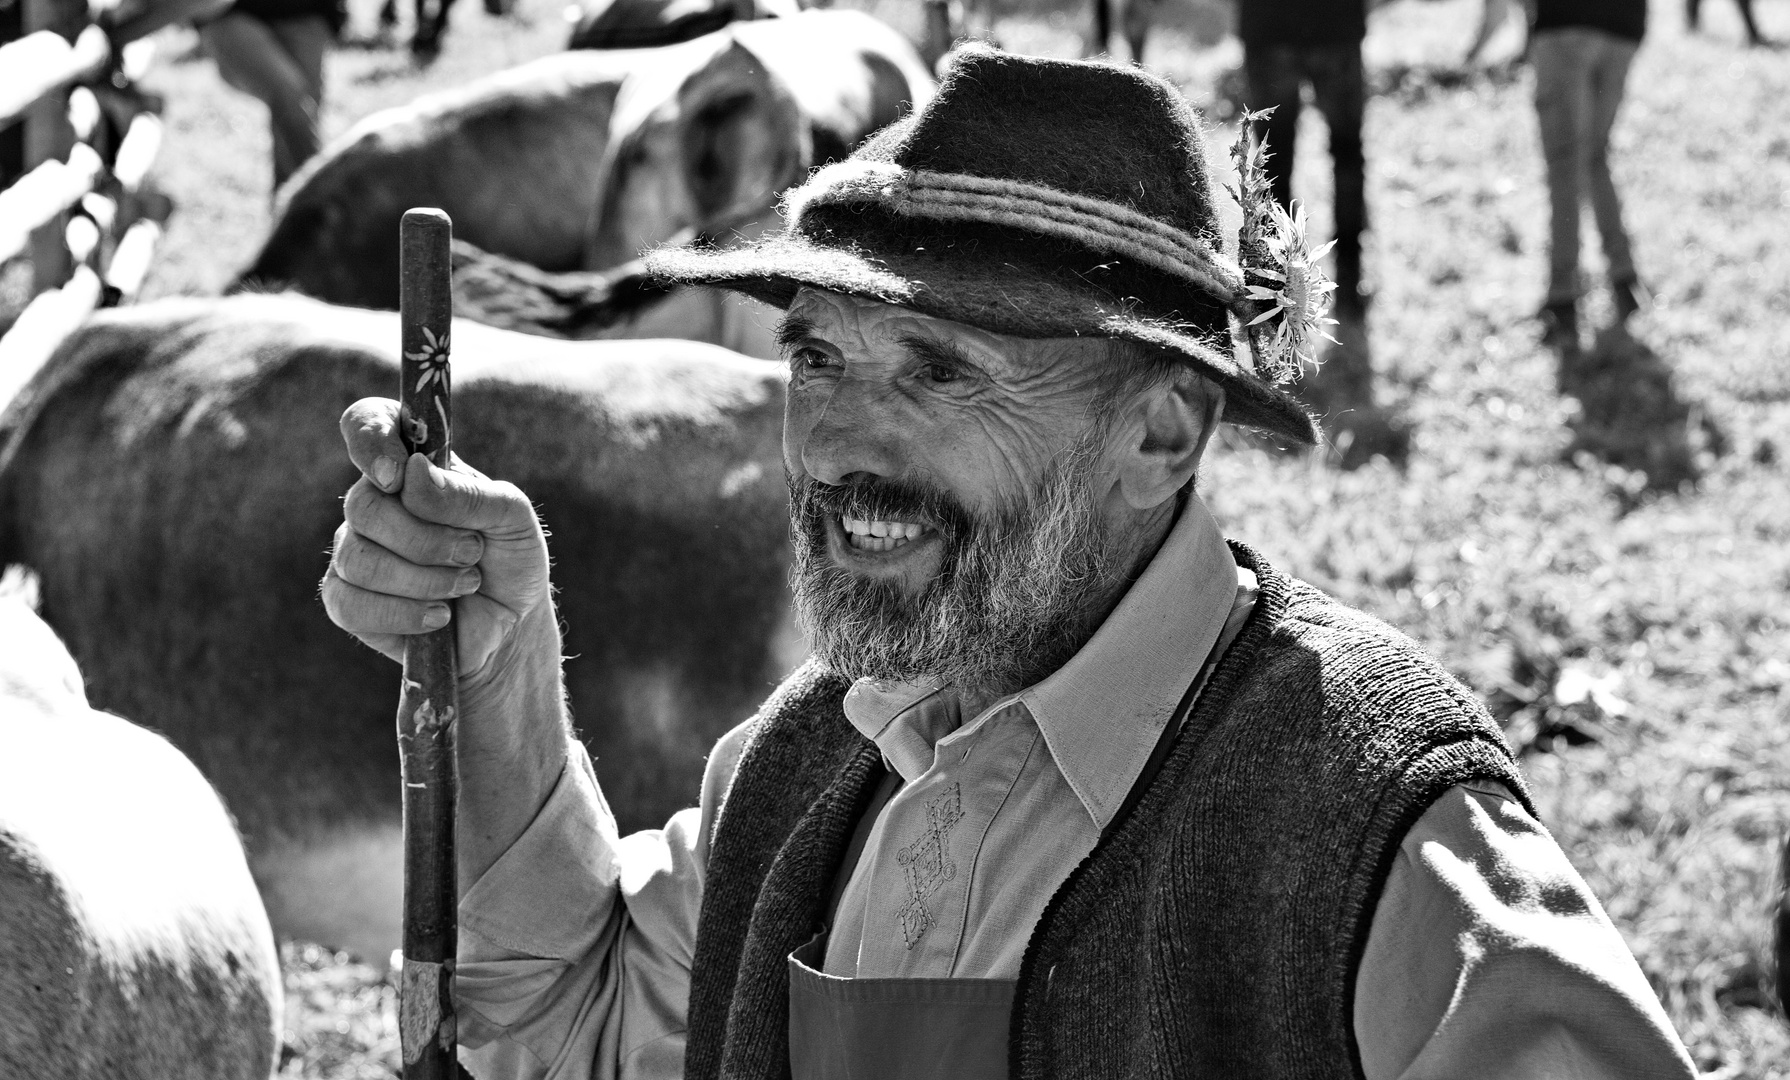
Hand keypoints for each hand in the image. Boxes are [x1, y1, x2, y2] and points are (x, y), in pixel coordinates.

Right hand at [322, 398, 551, 685]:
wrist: (512, 625)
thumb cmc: (510, 559)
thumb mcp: (511, 517)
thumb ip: (467, 494)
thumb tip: (413, 473)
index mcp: (414, 467)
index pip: (367, 424)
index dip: (370, 438)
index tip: (398, 474)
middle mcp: (376, 503)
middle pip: (363, 506)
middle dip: (425, 539)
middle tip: (473, 553)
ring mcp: (355, 550)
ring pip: (357, 558)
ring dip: (423, 579)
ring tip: (466, 584)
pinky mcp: (348, 601)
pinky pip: (350, 603)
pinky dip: (404, 613)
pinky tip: (439, 616)